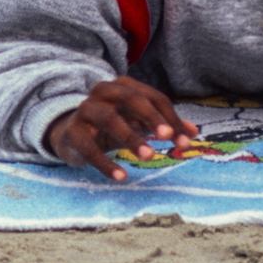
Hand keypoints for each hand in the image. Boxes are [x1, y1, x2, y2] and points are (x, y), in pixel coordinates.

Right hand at [46, 77, 197, 181]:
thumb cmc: (112, 125)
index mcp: (123, 86)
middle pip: (131, 99)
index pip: (152, 97)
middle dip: (151, 117)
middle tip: (166, 137)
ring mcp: (85, 110)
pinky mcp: (73, 132)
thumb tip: (193, 133)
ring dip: (131, 137)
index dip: (170, 117)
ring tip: (148, 156)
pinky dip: (105, 162)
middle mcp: (103, 92)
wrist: (70, 134)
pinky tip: (121, 175)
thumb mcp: (138, 122)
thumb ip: (164, 125)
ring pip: (109, 118)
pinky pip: (88, 147)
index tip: (186, 139)